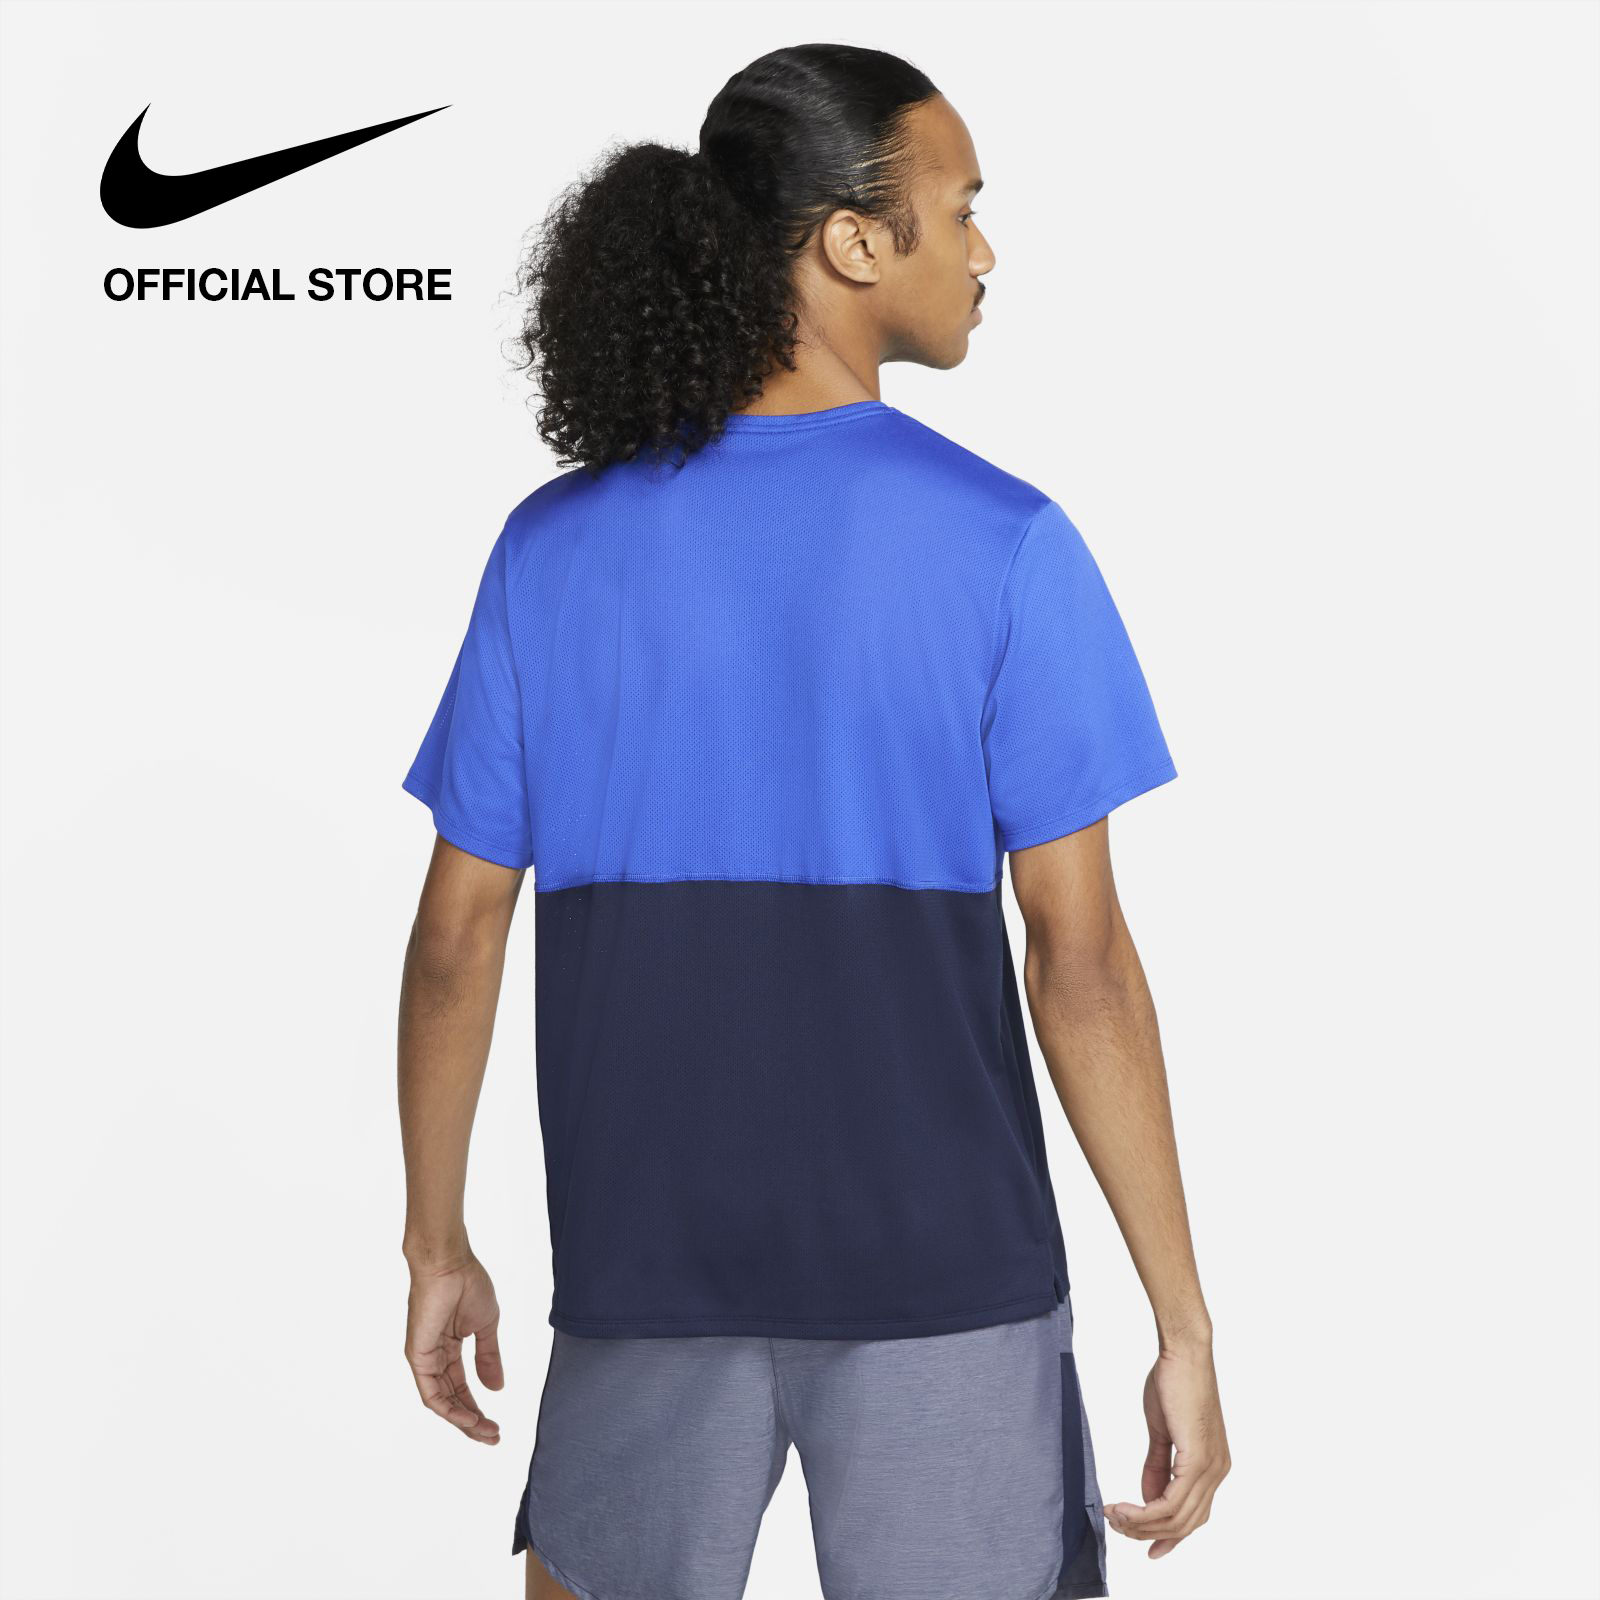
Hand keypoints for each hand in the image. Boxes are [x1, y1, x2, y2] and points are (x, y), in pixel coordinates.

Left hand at [403, 1252, 503, 1443]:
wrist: (450, 1263)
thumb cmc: (468, 1284)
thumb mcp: (486, 1326)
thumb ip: (489, 1357)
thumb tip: (496, 1387)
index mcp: (449, 1347)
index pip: (461, 1386)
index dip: (478, 1407)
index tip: (496, 1424)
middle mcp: (434, 1356)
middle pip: (452, 1399)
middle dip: (472, 1421)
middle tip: (493, 1437)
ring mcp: (424, 1358)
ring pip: (441, 1401)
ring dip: (463, 1420)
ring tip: (485, 1432)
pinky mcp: (417, 1356)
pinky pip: (431, 1392)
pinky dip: (449, 1409)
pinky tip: (467, 1418)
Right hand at [1105, 1339, 1229, 1557]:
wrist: (1183, 1354)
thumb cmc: (1173, 1382)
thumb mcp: (1162, 1431)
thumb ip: (1157, 1465)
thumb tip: (1148, 1497)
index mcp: (1212, 1467)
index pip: (1193, 1516)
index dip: (1169, 1537)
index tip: (1146, 1548)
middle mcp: (1217, 1473)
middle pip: (1184, 1524)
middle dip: (1147, 1532)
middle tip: (1117, 1524)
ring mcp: (1210, 1468)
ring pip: (1177, 1518)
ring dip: (1142, 1523)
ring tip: (1114, 1515)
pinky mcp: (1198, 1460)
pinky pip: (1172, 1502)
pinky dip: (1146, 1511)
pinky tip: (1126, 1508)